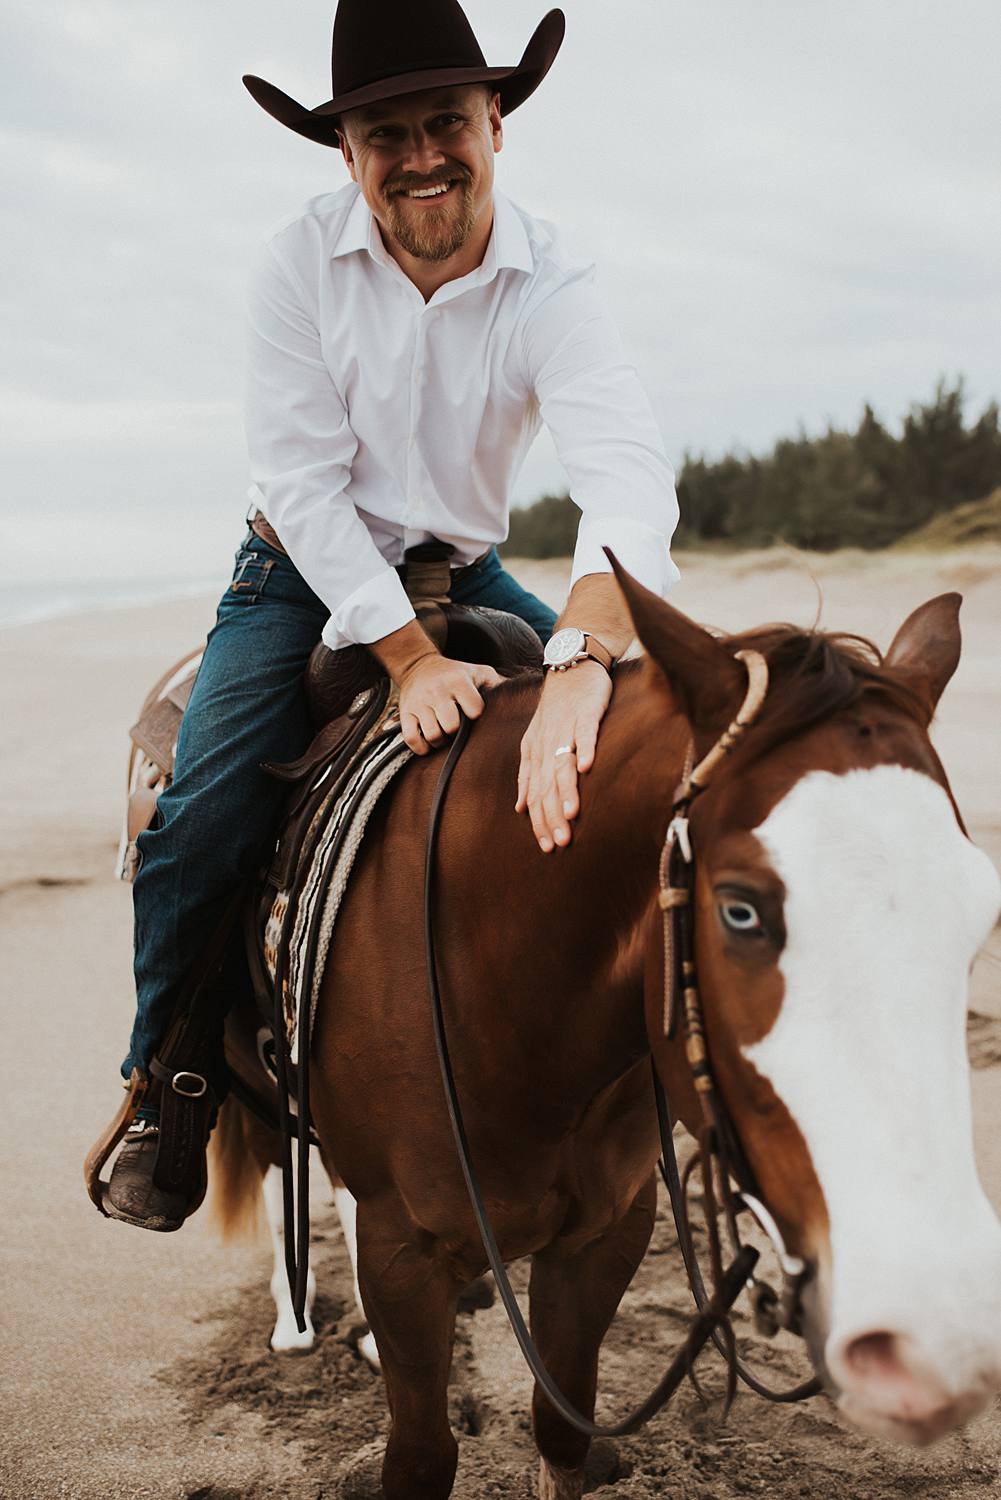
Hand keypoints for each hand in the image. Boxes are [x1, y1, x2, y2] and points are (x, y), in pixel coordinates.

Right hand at [398, 654, 501, 754]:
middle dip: (457, 732)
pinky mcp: (406, 713)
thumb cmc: (455, 673)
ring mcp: (419, 703)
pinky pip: (412, 739)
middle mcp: (438, 691)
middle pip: (451, 727)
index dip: (476, 716)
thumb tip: (522, 695)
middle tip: (457, 729)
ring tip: (444, 735)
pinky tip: (429, 743)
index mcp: (458, 682)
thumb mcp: (478, 672)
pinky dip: (422, 747)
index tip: (473, 714)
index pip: (474, 710)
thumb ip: (498, 683)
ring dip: (441, 741)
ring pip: (433, 735)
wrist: (418, 665)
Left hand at [516, 662, 611, 850]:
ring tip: (571, 814)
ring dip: (566, 790)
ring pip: (562, 763)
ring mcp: (565, 728)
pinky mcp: (586, 713)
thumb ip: (529, 775)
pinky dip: (585, 749)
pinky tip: (588, 768)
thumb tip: (520, 809)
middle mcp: (546, 744)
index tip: (547, 847)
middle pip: (546, 785)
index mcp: (534, 753)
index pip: (534, 794)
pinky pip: (585, 733)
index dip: (540, 822)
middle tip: (561, 843)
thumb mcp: (537, 743)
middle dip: (552, 816)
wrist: (570, 666)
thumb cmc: (558, 709)